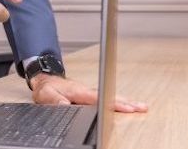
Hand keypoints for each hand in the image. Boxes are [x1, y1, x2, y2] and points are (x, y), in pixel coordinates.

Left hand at [30, 74, 147, 112]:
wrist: (45, 80)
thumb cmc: (47, 88)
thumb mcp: (46, 95)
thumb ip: (56, 100)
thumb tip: (65, 106)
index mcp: (78, 91)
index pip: (98, 98)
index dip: (113, 103)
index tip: (126, 107)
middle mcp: (86, 90)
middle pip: (109, 96)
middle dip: (126, 102)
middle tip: (141, 107)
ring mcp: (89, 92)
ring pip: (110, 96)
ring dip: (126, 101)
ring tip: (141, 107)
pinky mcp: (90, 95)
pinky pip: (107, 97)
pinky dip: (120, 101)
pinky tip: (130, 104)